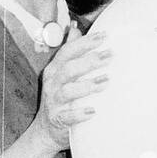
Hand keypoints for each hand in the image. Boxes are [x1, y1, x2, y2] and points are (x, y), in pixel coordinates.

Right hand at [34, 22, 110, 150]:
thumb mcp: (61, 72)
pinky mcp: (57, 119)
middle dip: (89, 61)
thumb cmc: (59, 97)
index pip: (67, 52)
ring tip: (106, 82)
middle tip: (110, 56)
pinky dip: (79, 114)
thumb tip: (76, 27)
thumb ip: (69, 51)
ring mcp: (54, 102)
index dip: (85, 43)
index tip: (104, 36)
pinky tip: (93, 111)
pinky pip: (67, 116)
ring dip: (87, 85)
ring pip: (68, 91)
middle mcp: (52, 84)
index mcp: (54, 70)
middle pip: (69, 69)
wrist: (47, 129)